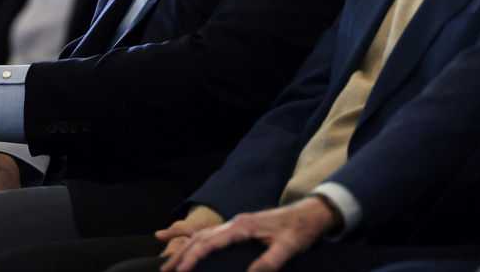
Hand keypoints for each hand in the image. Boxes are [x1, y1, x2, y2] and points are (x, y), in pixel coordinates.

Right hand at [162, 197, 336, 271]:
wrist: (310, 214)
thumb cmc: (299, 230)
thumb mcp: (288, 248)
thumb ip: (269, 262)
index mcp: (243, 226)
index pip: (210, 242)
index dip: (193, 257)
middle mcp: (235, 222)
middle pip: (200, 238)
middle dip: (180, 255)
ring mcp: (237, 223)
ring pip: (203, 235)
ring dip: (184, 249)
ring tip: (169, 265)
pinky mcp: (240, 227)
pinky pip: (211, 234)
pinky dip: (196, 243)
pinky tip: (192, 252)